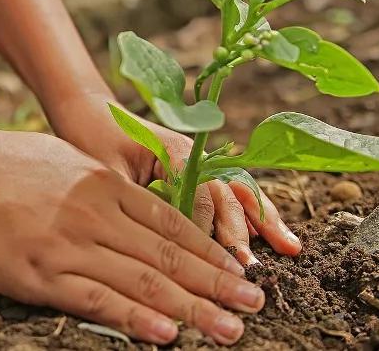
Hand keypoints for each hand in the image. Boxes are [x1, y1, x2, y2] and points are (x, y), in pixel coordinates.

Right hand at [0, 126, 264, 344]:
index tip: (240, 271)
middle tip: (255, 305)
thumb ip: (99, 186)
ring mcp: (67, 244)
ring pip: (143, 281)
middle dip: (217, 283)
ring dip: (193, 308)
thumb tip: (132, 206)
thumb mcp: (61, 160)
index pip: (171, 224)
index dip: (211, 251)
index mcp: (102, 183)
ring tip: (230, 328)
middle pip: (169, 255)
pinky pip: (96, 300)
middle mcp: (94, 213)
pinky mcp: (38, 273)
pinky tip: (166, 334)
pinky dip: (135, 319)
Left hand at [45, 92, 301, 265]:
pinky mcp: (197, 170)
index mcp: (174, 151)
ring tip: (290, 249)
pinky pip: (231, 192)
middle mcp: (194, 154)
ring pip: (238, 192)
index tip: (212, 262)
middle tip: (251, 267)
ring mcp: (200, 161)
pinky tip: (274, 236)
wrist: (89, 111)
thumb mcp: (106, 173)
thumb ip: (133, 202)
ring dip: (263, 221)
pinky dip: (253, 213)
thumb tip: (151, 243)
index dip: (207, 229)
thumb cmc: (91, 140)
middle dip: (242, 231)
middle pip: (227, 194)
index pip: (200, 195)